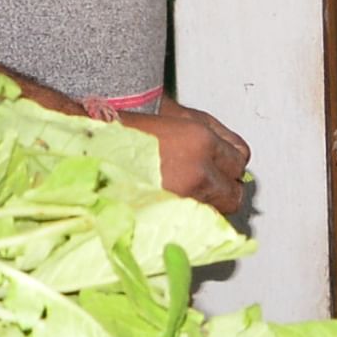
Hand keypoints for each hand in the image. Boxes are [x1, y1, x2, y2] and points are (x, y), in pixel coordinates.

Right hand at [123, 98, 253, 220]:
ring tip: (190, 190)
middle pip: (233, 194)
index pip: (240, 161)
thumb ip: (216, 133)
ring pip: (216, 211)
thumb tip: (237, 153)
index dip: (232, 163)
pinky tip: (179, 201)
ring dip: (208, 202)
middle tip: (213, 182)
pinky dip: (190, 213)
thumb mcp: (181, 116)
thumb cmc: (133, 128)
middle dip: (226, 188)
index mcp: (201, 142)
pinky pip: (193, 221)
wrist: (95, 146)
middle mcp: (196, 173)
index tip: (225, 165)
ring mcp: (181, 197)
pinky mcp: (167, 215)